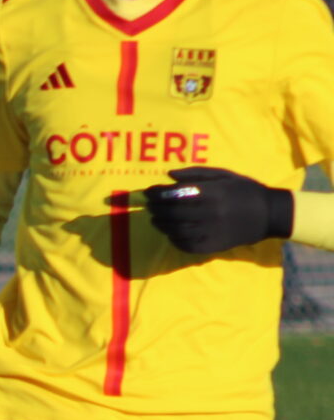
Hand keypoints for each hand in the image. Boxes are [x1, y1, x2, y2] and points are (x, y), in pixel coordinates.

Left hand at [144, 166, 293, 254]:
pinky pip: (187, 245)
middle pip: (173, 213)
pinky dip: (174, 240)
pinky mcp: (214, 246)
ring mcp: (212, 231)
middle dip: (156, 209)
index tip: (148, 192)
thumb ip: (196, 173)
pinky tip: (170, 233)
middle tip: (149, 206)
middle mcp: (211, 213)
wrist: (269, 214)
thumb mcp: (223, 175)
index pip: (176, 194)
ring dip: (161, 225)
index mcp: (213, 193)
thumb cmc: (244, 190)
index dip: (158, 193)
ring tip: (156, 220)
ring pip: (176, 230)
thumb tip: (169, 175)